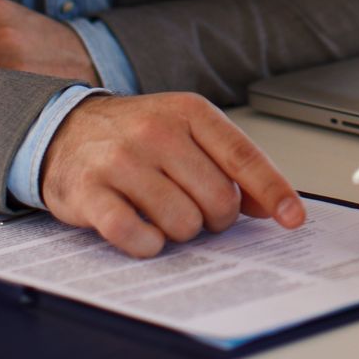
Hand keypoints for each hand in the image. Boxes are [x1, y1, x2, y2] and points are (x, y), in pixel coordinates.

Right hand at [42, 93, 305, 257]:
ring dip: (180, 232)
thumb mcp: (187, 133)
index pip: (243, 156)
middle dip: (215, 218)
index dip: (272, 191)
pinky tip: (143, 232)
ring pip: (182, 222)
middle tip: (196, 211)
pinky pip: (135, 235)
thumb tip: (272, 205)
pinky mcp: (89, 193)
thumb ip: (229, 164)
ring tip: (163, 215)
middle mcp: (157, 132)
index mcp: (189, 113)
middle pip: (217, 199)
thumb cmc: (136, 136)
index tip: (293, 218)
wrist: (64, 130)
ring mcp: (121, 161)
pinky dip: (147, 244)